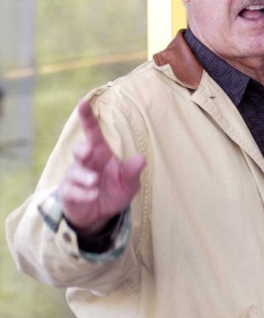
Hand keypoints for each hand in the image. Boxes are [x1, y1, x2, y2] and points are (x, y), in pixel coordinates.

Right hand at [58, 99, 145, 233]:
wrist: (100, 215)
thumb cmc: (114, 191)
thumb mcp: (129, 184)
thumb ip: (133, 172)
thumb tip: (141, 159)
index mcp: (101, 154)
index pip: (93, 133)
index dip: (87, 118)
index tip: (83, 102)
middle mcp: (86, 162)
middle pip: (79, 149)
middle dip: (81, 149)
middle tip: (87, 151)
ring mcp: (74, 176)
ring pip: (75, 172)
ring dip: (85, 177)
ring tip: (95, 183)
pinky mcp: (68, 192)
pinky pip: (72, 191)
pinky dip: (83, 193)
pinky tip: (92, 196)